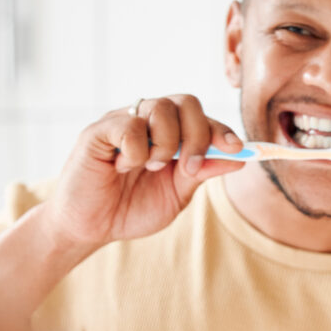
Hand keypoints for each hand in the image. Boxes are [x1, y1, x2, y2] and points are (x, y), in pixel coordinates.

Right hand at [43, 94, 244, 248]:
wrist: (91, 228)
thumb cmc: (132, 209)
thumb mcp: (177, 195)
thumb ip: (203, 172)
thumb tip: (239, 157)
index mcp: (170, 134)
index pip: (202, 118)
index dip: (222, 131)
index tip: (236, 149)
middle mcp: (148, 121)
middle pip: (186, 102)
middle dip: (198, 135)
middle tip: (189, 168)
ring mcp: (123, 121)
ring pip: (160, 108)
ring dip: (166, 144)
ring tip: (151, 168)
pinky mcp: (98, 131)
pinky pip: (129, 125)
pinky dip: (135, 151)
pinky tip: (122, 167)